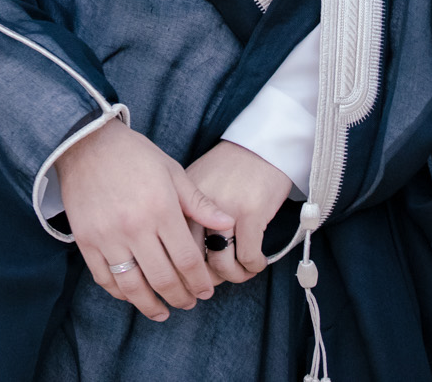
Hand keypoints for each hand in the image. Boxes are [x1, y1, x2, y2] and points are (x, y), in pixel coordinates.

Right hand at [54, 120, 234, 321]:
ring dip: (150, 305)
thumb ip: (199, 203)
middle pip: (162, 278)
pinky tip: (132, 295)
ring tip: (162, 312)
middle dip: (180, 298)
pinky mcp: (86, 240)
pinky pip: (104, 278)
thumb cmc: (133, 155)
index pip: (187, 259)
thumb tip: (228, 223)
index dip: (199, 282)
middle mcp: (134, 227)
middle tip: (188, 303)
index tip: (206, 291)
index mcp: (161, 209)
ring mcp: (107, 236)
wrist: (85, 142)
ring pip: (132, 286)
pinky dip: (119, 292)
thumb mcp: (172, 171)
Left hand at [184, 140, 295, 283]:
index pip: (171, 247)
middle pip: (194, 261)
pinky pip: (248, 257)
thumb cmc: (228, 169)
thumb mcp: (197, 186)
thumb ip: (185, 215)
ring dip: (233, 277)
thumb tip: (181, 260)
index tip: (188, 283)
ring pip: (221, 264)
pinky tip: (256, 263)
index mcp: (180, 200)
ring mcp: (224, 211)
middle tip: (215, 285)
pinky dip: (253, 266)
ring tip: (241, 272)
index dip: (180, 272)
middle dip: (205, 282)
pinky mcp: (251, 214)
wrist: (260, 147)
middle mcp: (197, 206)